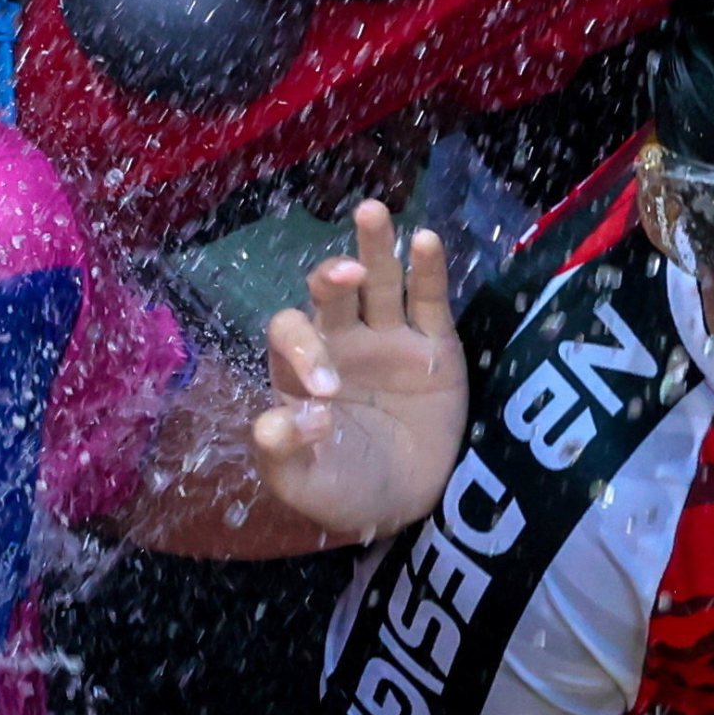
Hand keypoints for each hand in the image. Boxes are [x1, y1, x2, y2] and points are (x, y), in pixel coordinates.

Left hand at [250, 202, 464, 541]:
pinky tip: (426, 241)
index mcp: (300, 368)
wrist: (407, 503)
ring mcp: (388, 337)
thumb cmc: (345, 491)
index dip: (305, 349)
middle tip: (345, 276)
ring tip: (371, 211)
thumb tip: (279, 420)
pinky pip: (429, 298)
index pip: (292, 334)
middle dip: (332, 279)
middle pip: (330, 292)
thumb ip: (281, 456)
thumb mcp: (304, 485)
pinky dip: (428, 269)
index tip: (327, 393)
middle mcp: (341, 340)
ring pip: (379, 280)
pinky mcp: (433, 342)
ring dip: (374, 246)